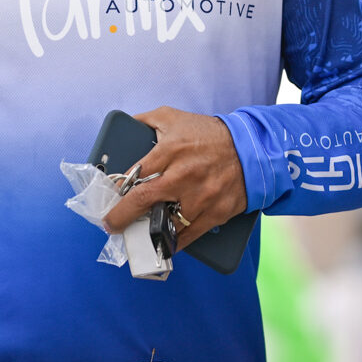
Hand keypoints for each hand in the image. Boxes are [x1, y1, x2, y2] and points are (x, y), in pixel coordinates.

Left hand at [100, 108, 249, 250]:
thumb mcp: (174, 117)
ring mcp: (200, 196)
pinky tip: (162, 244)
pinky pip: (189, 235)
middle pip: (144, 200)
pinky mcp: (215, 212)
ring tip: (137, 236)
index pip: (135, 173)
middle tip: (111, 225)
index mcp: (170, 150)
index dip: (118, 189)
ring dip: (148, 232)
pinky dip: (173, 243)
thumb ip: (146, 120)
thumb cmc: (209, 133)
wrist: (251, 148)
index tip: (110, 200)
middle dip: (122, 216)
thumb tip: (125, 125)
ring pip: (166, 222)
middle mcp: (183, 175)